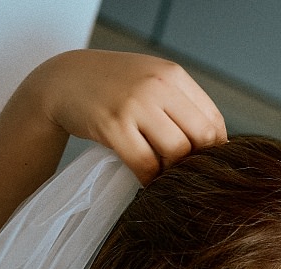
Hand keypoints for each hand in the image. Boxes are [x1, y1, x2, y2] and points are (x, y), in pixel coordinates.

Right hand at [24, 49, 225, 183]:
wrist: (61, 79)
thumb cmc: (114, 85)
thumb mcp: (152, 80)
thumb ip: (183, 104)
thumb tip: (219, 145)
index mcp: (173, 75)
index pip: (214, 121)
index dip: (216, 149)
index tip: (207, 164)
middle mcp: (157, 86)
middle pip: (201, 139)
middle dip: (198, 162)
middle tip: (185, 173)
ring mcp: (134, 105)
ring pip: (176, 153)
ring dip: (174, 172)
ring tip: (165, 175)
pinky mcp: (112, 126)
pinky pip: (146, 164)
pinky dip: (151, 179)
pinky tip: (148, 181)